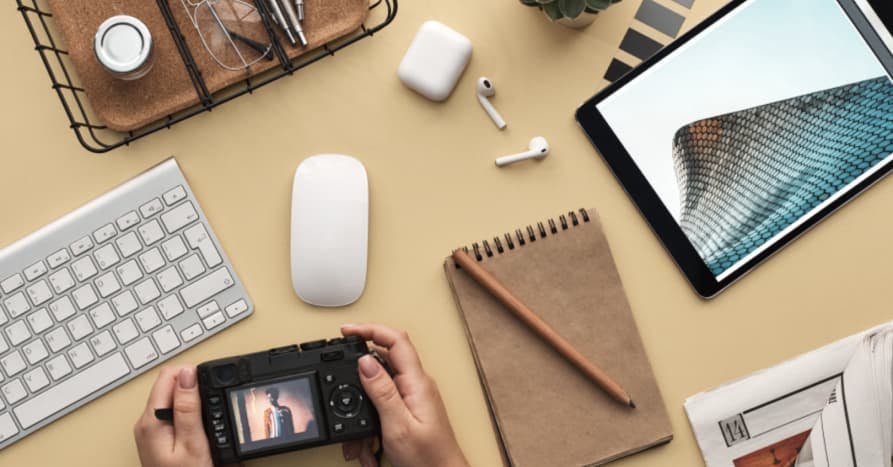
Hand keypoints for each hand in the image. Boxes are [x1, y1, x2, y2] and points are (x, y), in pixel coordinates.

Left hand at [133, 366, 214, 466]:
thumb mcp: (193, 442)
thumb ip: (188, 407)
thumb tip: (188, 374)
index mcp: (151, 420)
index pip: (168, 376)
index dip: (192, 375)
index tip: (209, 386)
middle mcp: (147, 422)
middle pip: (170, 385)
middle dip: (193, 388)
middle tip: (210, 405)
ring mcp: (152, 430)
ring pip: (173, 398)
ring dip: (192, 401)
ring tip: (206, 417)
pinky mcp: (159, 437)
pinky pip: (174, 413)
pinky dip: (190, 413)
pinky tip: (200, 424)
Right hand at [340, 324, 468, 466]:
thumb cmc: (429, 458)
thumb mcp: (398, 425)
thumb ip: (382, 391)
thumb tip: (365, 361)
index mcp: (417, 382)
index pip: (396, 340)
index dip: (371, 329)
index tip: (347, 331)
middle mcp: (416, 385)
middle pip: (383, 360)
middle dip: (358, 378)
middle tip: (342, 385)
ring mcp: (412, 397)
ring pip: (377, 389)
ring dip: (362, 413)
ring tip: (360, 441)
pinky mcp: (408, 411)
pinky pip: (382, 407)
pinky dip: (369, 425)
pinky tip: (369, 446)